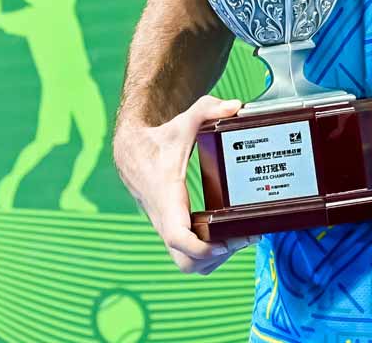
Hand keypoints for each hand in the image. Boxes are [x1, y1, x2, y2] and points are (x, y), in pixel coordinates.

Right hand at [114, 93, 257, 273]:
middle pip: (185, 263)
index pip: (177, 237)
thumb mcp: (184, 121)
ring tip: (237, 238)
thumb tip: (236, 106)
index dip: (202, 248)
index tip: (226, 243)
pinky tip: (225, 237)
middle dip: (215, 259)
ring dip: (212, 261)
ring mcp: (167, 228)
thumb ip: (208, 109)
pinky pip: (187, 256)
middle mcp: (165, 219)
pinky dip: (206, 255)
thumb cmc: (159, 140)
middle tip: (240, 238)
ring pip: (187, 265)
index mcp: (168, 198)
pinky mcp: (171, 230)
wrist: (131, 152)